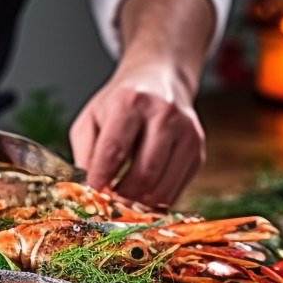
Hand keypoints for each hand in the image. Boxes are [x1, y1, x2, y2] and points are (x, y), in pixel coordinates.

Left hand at [68, 60, 204, 206]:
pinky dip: (155, 200)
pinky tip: (141, 193)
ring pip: (162, 188)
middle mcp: (163, 114)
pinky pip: (175, 191)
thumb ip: (85, 153)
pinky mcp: (197, 150)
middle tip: (108, 202)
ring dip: (139, 203)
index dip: (100, 179)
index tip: (92, 195)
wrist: (161, 79)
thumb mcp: (91, 118)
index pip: (114, 150)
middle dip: (121, 196)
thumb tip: (87, 191)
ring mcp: (186, 133)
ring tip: (123, 199)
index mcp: (130, 102)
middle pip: (144, 174)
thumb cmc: (121, 102)